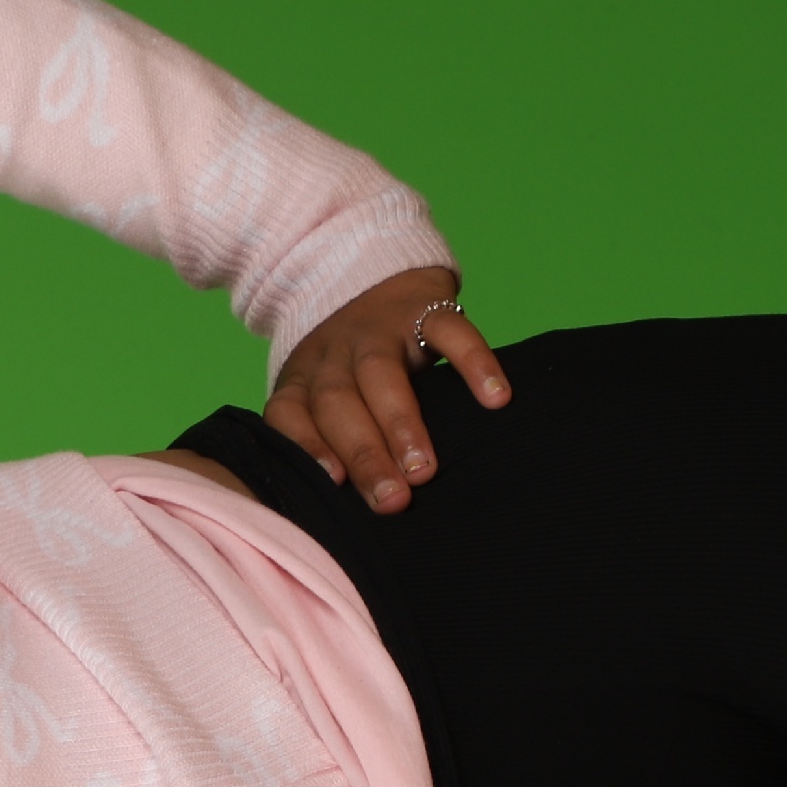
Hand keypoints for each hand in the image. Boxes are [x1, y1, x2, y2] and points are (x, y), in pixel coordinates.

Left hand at [263, 264, 510, 512]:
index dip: (307, 447)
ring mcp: (378, 328)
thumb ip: (326, 438)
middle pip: (338, 404)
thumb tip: (346, 514)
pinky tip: (495, 399)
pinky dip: (474, 364)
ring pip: (382, 374)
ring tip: (424, 469)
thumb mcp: (319, 392)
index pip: (291, 415)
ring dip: (402, 423)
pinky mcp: (424, 307)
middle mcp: (334, 353)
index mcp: (302, 379)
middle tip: (392, 500)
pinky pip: (450, 333)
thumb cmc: (347, 364)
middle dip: (364, 455)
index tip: (331, 484)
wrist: (372, 272)